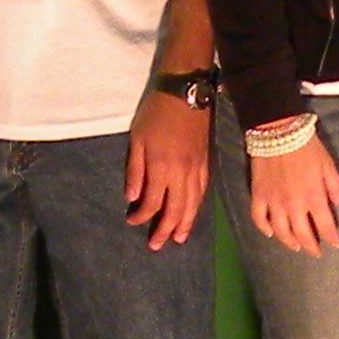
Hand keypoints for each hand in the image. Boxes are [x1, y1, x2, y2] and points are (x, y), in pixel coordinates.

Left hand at [127, 91, 213, 250]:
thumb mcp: (137, 139)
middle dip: (165, 229)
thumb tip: (132, 198)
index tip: (132, 222)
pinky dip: (197, 206)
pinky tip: (193, 212)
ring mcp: (197, 169)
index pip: (152, 202)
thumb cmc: (156, 114)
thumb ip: (135, 170)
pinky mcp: (206, 162)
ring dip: (185, 223)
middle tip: (157, 245)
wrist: (186, 93)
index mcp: (162, 168)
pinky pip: (203, 191)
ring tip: (179, 238)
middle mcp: (182, 173)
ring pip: (193, 203)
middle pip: (176, 209)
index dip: (142, 216)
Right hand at [247, 129, 338, 252]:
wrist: (278, 132)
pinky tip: (270, 233)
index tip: (336, 245)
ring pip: (281, 231)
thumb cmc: (307, 147)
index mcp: (313, 197)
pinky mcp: (258, 196)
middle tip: (316, 253)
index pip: (324, 225)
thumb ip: (336, 187)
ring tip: (296, 247)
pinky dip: (264, 229)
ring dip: (289, 242)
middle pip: (302, 234)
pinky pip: (259, 218)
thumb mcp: (328, 165)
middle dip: (311, 246)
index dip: (331, 237)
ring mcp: (273, 202)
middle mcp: (293, 205)